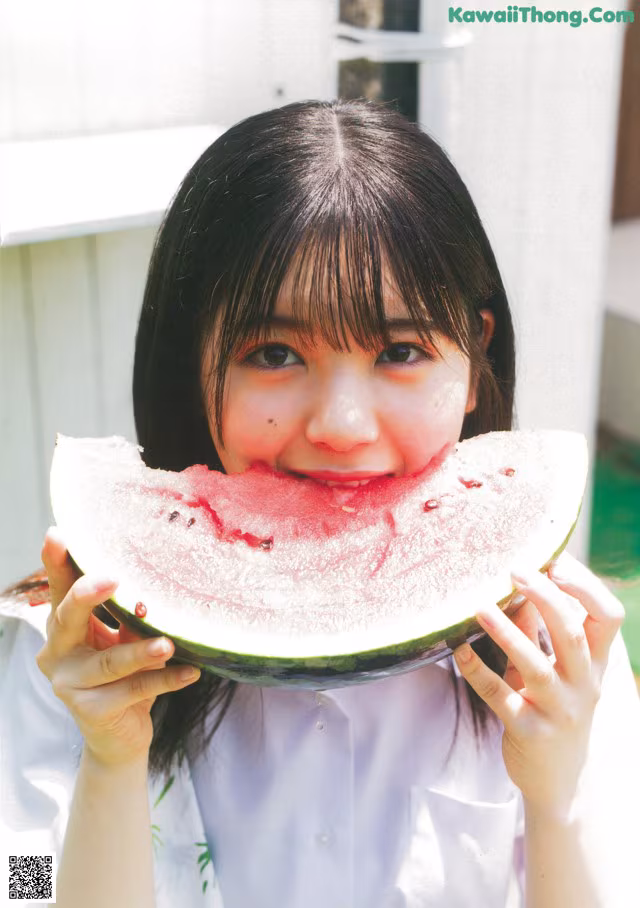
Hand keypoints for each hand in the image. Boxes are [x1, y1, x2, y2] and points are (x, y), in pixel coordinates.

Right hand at [37, 526, 200, 768]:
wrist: (120, 736)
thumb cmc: (124, 677)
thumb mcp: (124, 640)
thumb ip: (130, 619)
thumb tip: (152, 596)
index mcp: (63, 627)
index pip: (58, 589)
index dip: (56, 563)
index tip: (59, 535)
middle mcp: (56, 652)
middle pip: (67, 618)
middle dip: (88, 595)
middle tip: (113, 578)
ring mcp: (68, 684)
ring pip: (107, 662)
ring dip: (140, 652)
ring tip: (167, 644)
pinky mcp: (90, 712)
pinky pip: (132, 691)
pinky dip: (165, 681)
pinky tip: (191, 672)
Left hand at [453, 552, 624, 820]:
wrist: (557, 782)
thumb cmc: (553, 710)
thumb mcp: (554, 670)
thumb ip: (537, 631)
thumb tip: (515, 588)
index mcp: (595, 665)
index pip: (608, 617)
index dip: (585, 585)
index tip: (554, 561)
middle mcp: (583, 686)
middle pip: (574, 634)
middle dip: (547, 597)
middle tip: (516, 570)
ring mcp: (558, 711)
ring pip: (536, 665)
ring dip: (507, 631)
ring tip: (479, 605)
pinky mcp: (529, 731)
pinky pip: (500, 697)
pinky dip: (477, 670)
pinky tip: (458, 649)